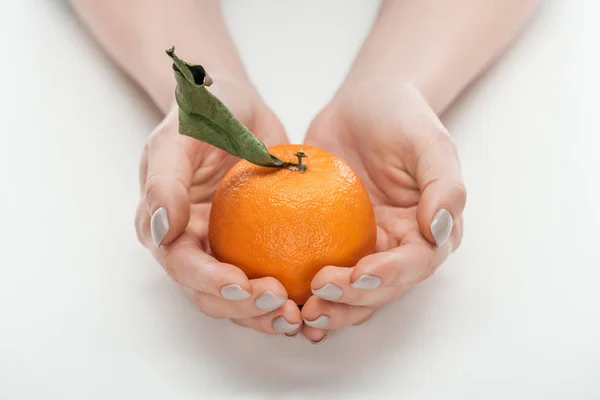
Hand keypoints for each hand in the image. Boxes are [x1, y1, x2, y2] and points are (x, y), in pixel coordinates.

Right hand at [135, 78, 301, 334]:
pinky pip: (271, 275)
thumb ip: (164, 182)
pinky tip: (316, 298)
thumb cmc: (204, 114)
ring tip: (300, 314)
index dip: (210, 283)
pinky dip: (290, 293)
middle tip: (283, 307)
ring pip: (241, 296)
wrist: (237, 108)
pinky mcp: (257, 246)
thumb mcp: (177, 137)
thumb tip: (159, 230)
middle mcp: (192, 246)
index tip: (242, 284)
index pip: (183, 266)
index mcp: (165, 228)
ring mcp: (225, 248)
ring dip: (267, 313)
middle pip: (212, 294)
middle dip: (244, 309)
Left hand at [301, 80, 466, 341]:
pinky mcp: (331, 241)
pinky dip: (305, 292)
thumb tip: (440, 229)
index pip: (415, 264)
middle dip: (352, 301)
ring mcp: (363, 246)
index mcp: (428, 230)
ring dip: (330, 308)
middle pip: (381, 289)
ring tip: (302, 312)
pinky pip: (320, 271)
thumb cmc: (401, 118)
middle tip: (319, 295)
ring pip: (351, 292)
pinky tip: (285, 300)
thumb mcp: (430, 143)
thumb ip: (444, 184)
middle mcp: (398, 246)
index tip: (359, 274)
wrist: (363, 104)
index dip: (390, 276)